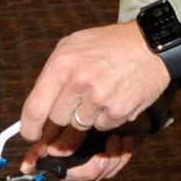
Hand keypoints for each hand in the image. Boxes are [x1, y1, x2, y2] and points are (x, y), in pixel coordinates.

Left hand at [17, 22, 171, 180]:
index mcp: (61, 64)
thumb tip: (38, 108)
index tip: (31, 136)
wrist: (150, 44)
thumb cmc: (110, 44)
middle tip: (72, 113)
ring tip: (98, 96)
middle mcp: (78, 81)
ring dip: (86, 118)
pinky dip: (106, 118)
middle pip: (57, 121)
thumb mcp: (73, 46)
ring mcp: (99, 98)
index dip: (30, 129)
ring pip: (79, 126)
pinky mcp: (119, 111)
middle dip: (61, 122)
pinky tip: (113, 98)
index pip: (35, 108)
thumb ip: (53, 75)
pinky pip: (102, 126)